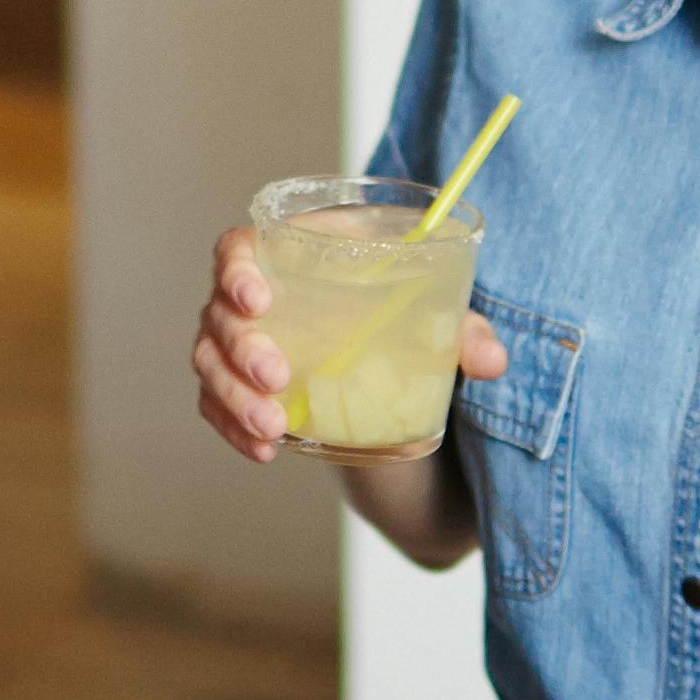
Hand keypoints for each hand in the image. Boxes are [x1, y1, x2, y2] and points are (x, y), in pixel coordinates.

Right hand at [192, 223, 501, 463]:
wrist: (385, 358)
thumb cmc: (398, 311)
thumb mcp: (435, 313)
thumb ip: (463, 329)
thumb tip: (489, 360)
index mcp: (290, 257)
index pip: (237, 249)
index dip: (236, 270)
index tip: (258, 300)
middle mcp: (251, 298)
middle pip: (220, 313)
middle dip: (241, 347)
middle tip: (277, 375)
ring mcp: (238, 345)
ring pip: (210, 362)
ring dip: (233, 395)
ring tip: (272, 425)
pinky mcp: (240, 387)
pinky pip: (216, 405)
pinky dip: (233, 428)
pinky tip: (263, 450)